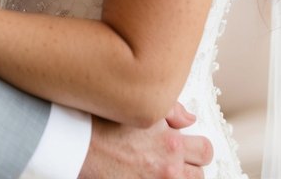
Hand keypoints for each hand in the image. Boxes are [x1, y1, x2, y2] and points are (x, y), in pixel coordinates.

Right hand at [80, 105, 212, 178]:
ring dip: (176, 177)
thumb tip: (189, 118)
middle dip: (189, 166)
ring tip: (159, 168)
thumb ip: (171, 110)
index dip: (198, 147)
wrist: (74, 143)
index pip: (205, 151)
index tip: (189, 145)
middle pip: (199, 175)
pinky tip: (148, 174)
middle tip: (174, 159)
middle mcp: (167, 170)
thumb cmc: (102, 122)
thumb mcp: (140, 108)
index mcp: (171, 144)